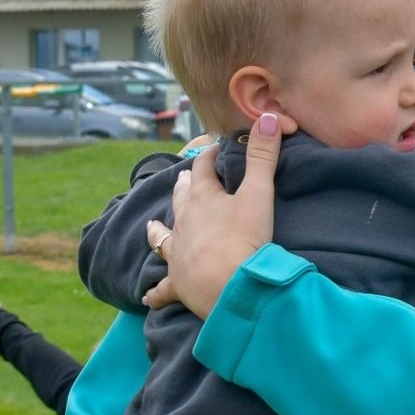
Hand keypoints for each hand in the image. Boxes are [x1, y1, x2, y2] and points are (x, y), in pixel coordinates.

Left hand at [143, 112, 282, 316]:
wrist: (230, 285)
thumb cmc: (244, 237)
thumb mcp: (259, 193)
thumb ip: (263, 156)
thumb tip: (267, 117)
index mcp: (203, 198)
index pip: (203, 168)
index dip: (209, 155)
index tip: (215, 148)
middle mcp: (185, 222)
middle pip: (181, 199)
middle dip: (183, 186)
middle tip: (182, 178)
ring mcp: (178, 253)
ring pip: (163, 238)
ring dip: (159, 231)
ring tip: (152, 225)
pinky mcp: (179, 283)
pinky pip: (163, 289)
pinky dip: (156, 292)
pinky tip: (147, 296)